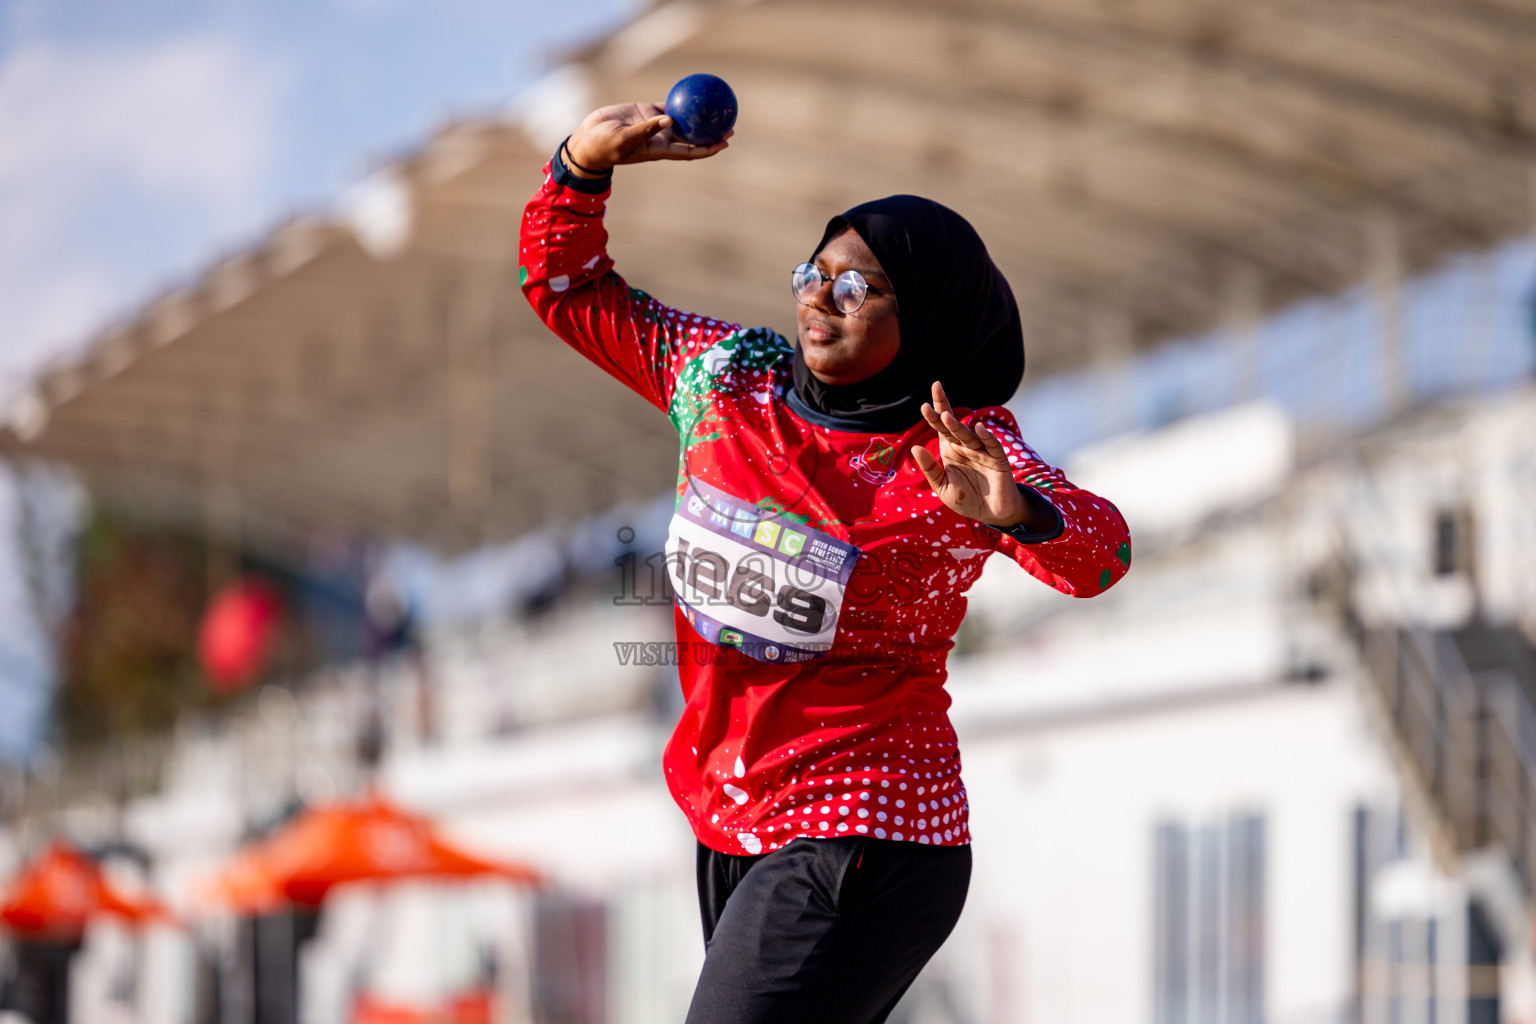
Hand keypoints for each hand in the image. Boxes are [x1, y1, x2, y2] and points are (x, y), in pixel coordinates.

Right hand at [565, 102, 731, 176]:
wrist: (588, 138)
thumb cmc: (603, 146)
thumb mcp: (623, 139)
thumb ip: (645, 131)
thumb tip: (669, 121)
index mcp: (659, 150)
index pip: (690, 151)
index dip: (708, 149)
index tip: (724, 144)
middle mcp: (661, 139)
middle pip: (693, 137)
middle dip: (712, 133)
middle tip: (730, 124)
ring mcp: (654, 125)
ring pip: (683, 119)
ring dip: (699, 115)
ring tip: (717, 105)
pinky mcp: (646, 111)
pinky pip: (667, 104)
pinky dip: (679, 99)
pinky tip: (692, 89)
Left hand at [911, 381, 1036, 527]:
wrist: (991, 514)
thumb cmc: (967, 499)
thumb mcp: (943, 487)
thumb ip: (930, 469)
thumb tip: (915, 448)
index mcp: (950, 450)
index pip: (941, 428)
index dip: (934, 415)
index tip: (924, 405)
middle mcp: (965, 446)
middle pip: (953, 425)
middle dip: (944, 410)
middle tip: (935, 391)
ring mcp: (982, 451)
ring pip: (969, 435)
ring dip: (958, 427)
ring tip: (946, 418)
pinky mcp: (998, 460)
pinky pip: (992, 446)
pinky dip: (987, 437)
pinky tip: (980, 428)